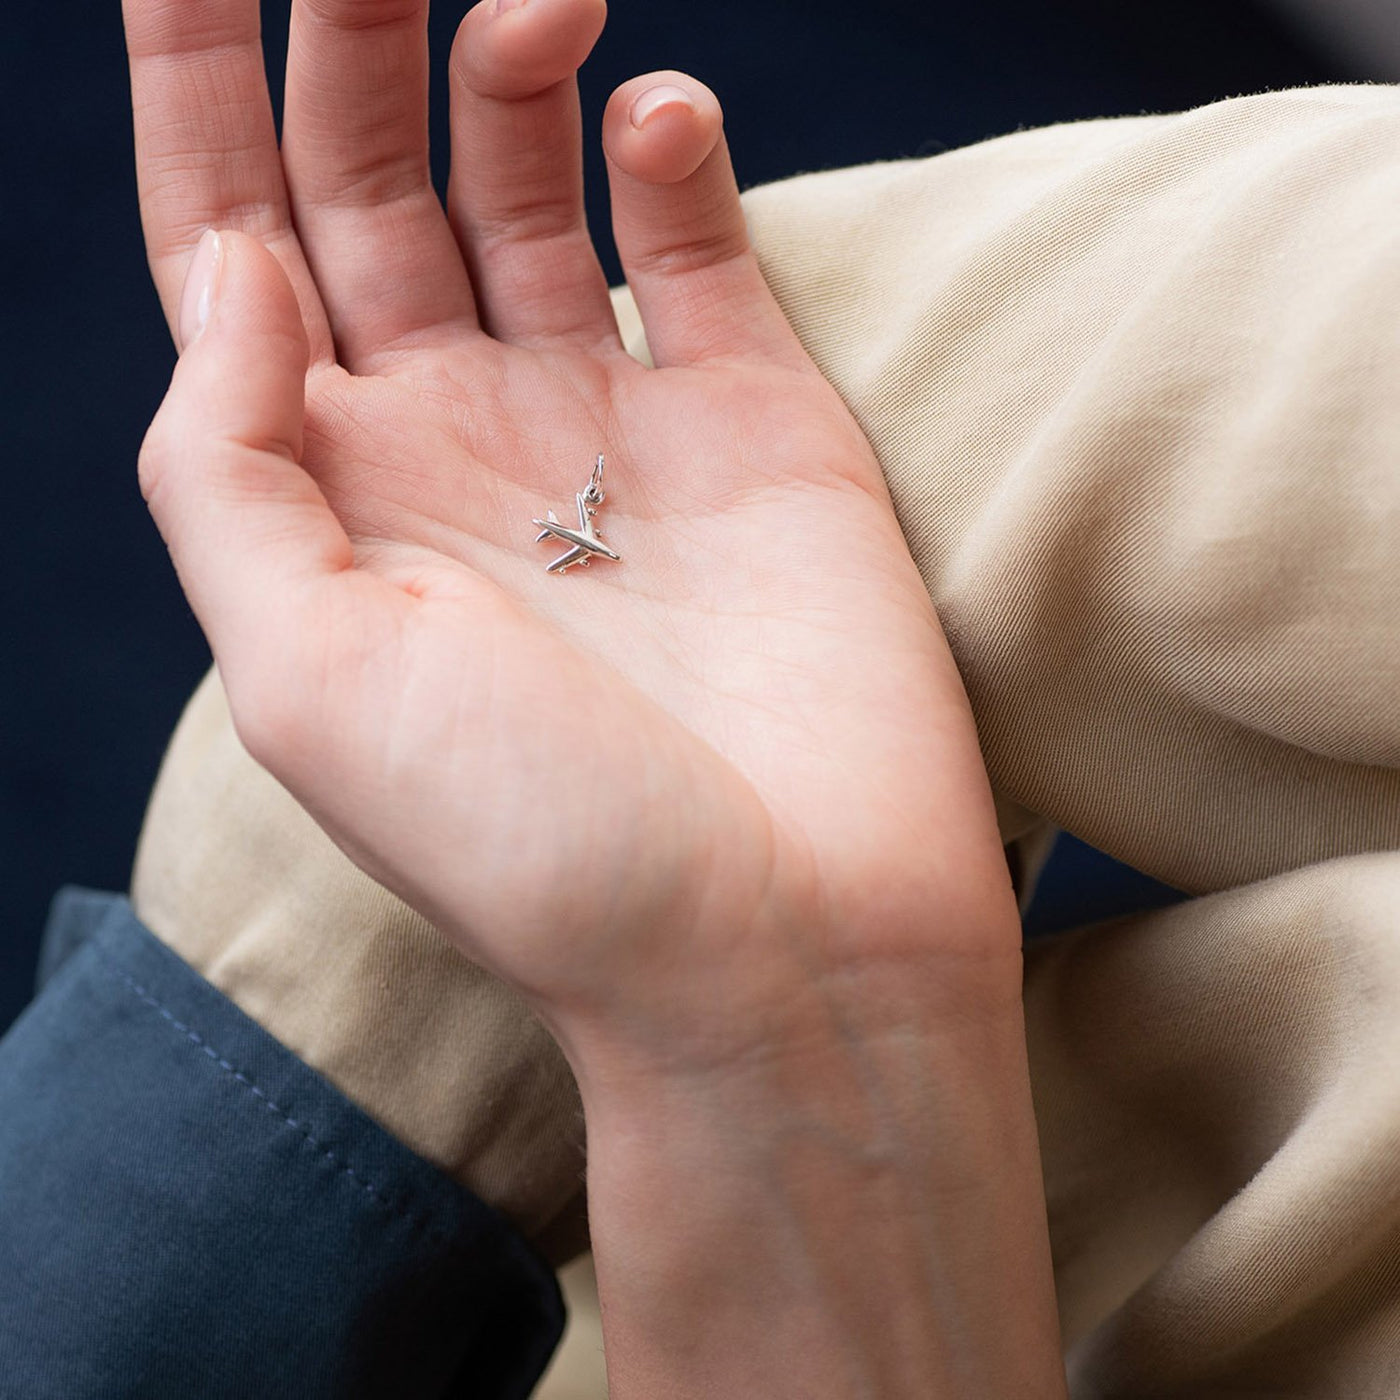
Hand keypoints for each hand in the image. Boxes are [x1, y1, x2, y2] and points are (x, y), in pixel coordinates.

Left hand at [126, 0, 1021, 1067]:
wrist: (787, 934)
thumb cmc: (548, 846)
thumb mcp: (308, 680)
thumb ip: (228, 465)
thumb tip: (235, 262)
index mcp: (334, 502)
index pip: (230, 254)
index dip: (193, 97)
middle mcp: (459, 445)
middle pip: (369, 190)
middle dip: (352, 42)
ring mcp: (610, 425)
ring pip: (529, 188)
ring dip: (513, 66)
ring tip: (536, 4)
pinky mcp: (753, 421)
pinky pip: (697, 243)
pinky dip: (671, 154)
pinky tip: (657, 110)